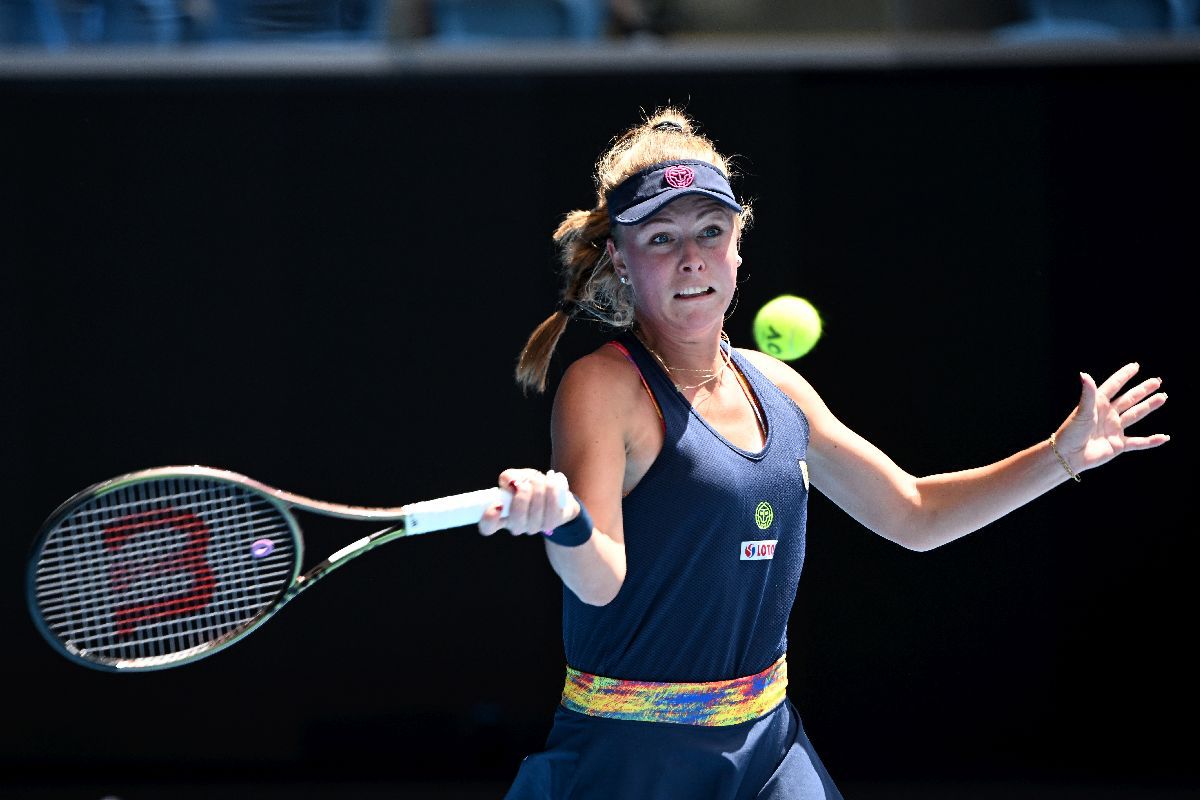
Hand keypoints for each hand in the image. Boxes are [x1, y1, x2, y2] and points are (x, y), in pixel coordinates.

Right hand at [478, 468, 579, 536]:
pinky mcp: (551, 524)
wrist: (555, 491)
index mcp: (500, 516)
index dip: (490, 519)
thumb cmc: (530, 484)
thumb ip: (509, 477)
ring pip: (536, 510)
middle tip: (525, 483)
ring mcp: (534, 527)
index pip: (488, 527)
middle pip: (516, 519)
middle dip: (523, 496)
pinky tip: (551, 483)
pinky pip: (551, 507)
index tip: (497, 504)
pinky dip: (551, 491)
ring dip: (538, 489)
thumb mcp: (517, 476)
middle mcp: (516, 526)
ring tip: (540, 479)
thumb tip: (511, 483)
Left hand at [1053, 363, 1168, 475]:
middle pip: (1128, 399)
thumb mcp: (1081, 411)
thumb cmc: (1071, 432)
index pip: (1113, 386)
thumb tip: (1084, 374)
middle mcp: (1108, 415)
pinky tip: (1164, 437)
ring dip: (1149, 407)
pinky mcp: (1118, 444)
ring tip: (1162, 397)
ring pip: (1135, 415)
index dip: (1124, 376)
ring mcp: (1114, 429)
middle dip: (1142, 390)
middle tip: (1157, 381)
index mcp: (1098, 404)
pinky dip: (1151, 441)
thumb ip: (1087, 393)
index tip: (1135, 366)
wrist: (1068, 456)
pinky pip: (1138, 442)